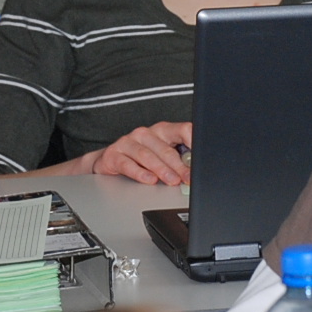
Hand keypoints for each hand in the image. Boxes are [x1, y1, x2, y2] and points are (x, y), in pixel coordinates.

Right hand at [68, 121, 192, 184]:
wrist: (110, 159)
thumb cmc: (141, 157)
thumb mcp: (162, 154)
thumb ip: (180, 159)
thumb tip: (197, 171)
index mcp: (162, 130)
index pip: (182, 130)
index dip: (194, 141)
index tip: (202, 156)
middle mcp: (146, 133)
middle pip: (165, 148)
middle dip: (179, 165)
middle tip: (188, 178)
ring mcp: (128, 142)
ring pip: (147, 156)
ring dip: (161, 170)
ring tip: (172, 181)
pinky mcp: (114, 154)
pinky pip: (128, 164)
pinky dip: (140, 173)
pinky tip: (149, 180)